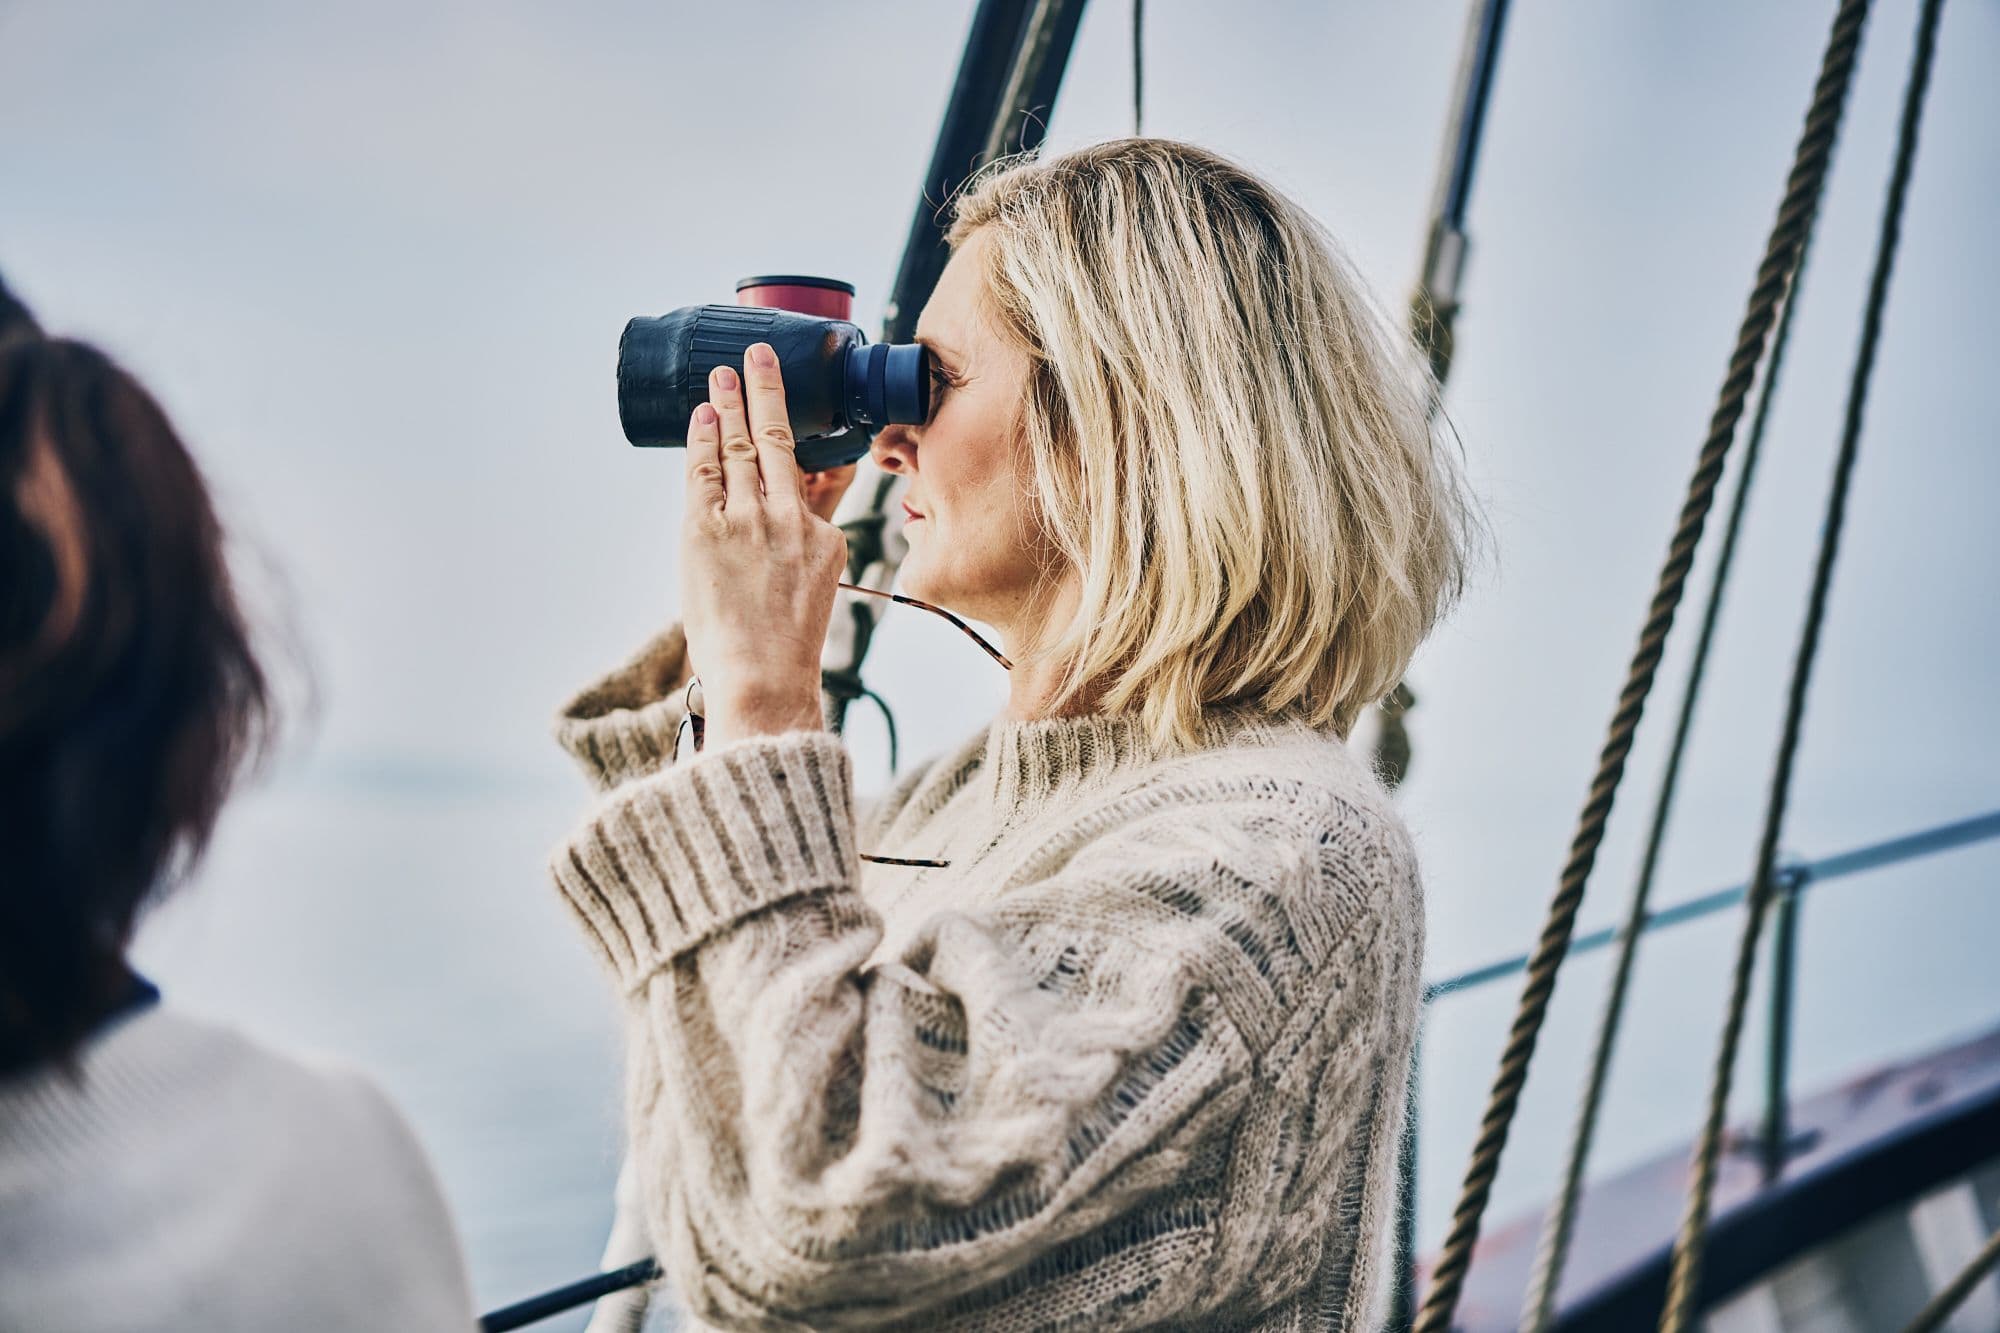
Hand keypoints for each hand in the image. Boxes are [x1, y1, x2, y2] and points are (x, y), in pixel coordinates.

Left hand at [681, 343, 848, 747]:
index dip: (805, 442)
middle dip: (770, 394)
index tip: (801, 410)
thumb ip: (810, 544)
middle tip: (760, 354)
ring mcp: (749, 521)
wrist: (762, 677)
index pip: (816, 479)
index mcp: (824, 539)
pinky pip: (704, 470)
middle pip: (782, 443)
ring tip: (724, 373)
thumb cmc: (784, 647)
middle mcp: (791, 520)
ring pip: (742, 447)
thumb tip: (804, 511)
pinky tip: (702, 413)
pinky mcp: (707, 529)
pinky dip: (704, 438)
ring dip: (732, 403)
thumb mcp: (814, 590)